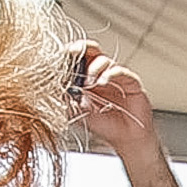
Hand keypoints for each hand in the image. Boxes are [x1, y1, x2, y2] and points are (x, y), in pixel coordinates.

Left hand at [70, 41, 165, 160]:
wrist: (124, 139)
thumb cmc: (103, 124)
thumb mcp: (77, 110)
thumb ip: (66, 97)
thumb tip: (55, 85)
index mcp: (86, 76)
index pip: (77, 57)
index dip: (69, 53)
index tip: (61, 54)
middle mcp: (101, 73)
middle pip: (91, 50)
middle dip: (82, 48)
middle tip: (74, 52)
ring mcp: (116, 76)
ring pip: (104, 60)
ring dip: (94, 68)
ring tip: (89, 82)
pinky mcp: (131, 82)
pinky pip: (121, 71)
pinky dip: (111, 74)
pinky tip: (104, 82)